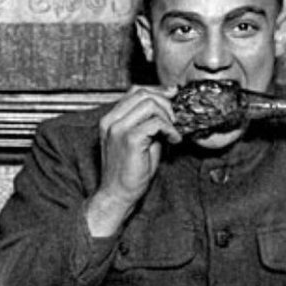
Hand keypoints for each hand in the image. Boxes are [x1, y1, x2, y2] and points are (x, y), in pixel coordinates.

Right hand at [86, 87, 180, 236]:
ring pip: (150, 103)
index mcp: (110, 119)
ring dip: (167, 116)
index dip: (157, 92)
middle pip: (143, 93)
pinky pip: (156, 122)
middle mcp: (111, 120)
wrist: (117, 194)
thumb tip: (168, 107)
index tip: (172, 98)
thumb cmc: (129, 171)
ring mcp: (118, 129)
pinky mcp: (130, 139)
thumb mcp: (138, 140)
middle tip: (175, 120)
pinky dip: (169, 129)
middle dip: (165, 103)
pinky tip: (173, 140)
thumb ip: (147, 122)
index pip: (135, 91)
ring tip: (172, 132)